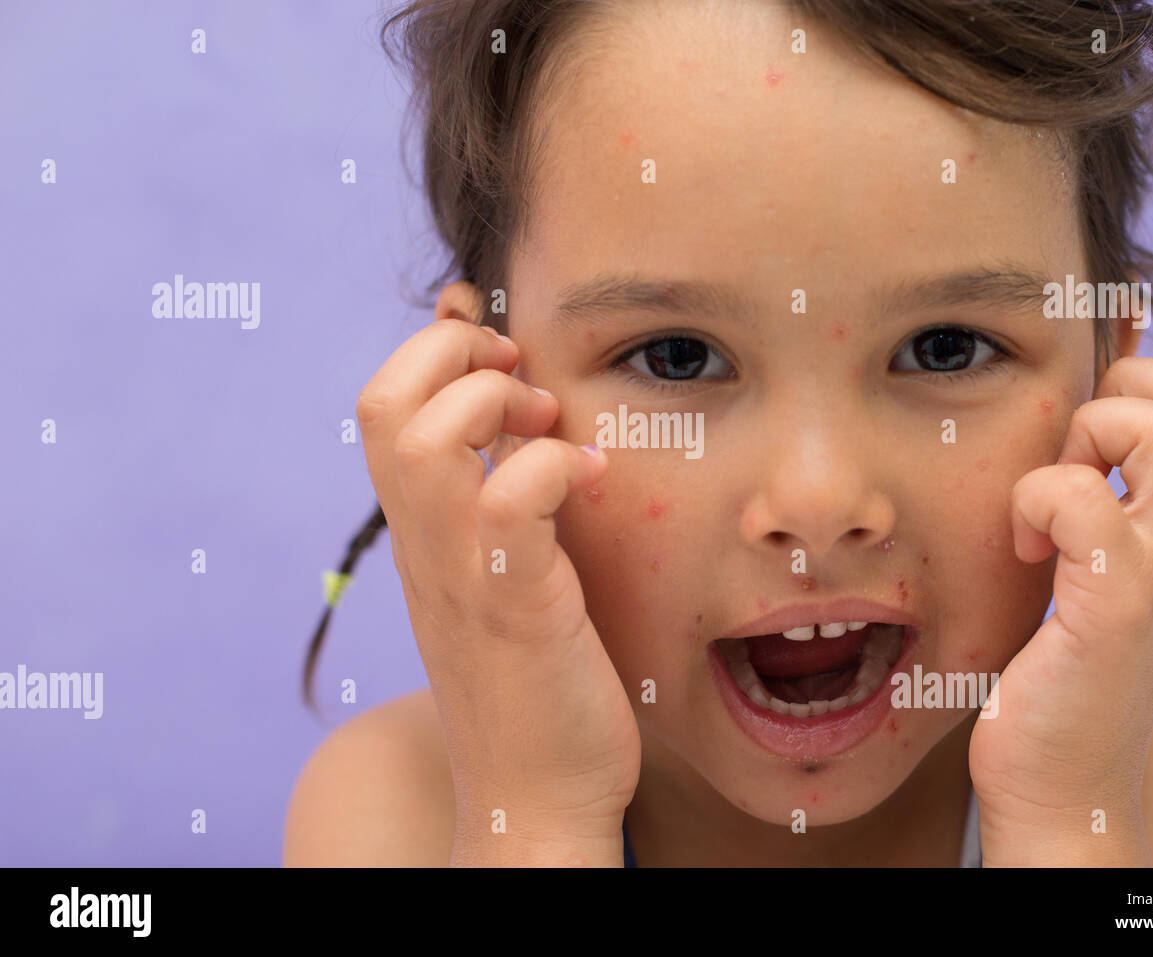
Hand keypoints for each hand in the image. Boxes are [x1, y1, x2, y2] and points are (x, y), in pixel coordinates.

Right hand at [357, 316, 640, 863]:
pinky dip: (555, 467)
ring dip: (491, 404)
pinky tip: (594, 480)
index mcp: (419, 531)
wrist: (534, 799)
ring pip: (424, 440)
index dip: (432, 347)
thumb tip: (523, 426)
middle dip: (451, 353)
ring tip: (547, 424)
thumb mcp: (503, 575)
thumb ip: (498, 501)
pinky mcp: (514, 607)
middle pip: (381, 400)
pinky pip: (511, 501)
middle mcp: (423, 545)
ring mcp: (459, 575)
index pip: (381, 405)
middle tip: (520, 379)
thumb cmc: (535, 682)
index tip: (498, 348)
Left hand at [968, 356, 1152, 864]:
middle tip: (1065, 469)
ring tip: (1046, 509)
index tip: (1076, 454)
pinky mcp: (1116, 609)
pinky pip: (1087, 500)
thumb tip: (1059, 441)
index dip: (1139, 394)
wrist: (1062, 791)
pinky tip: (1024, 551)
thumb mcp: (1090, 578)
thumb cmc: (1057, 680)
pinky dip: (1037, 502)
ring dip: (1085, 443)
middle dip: (1119, 401)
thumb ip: (1095, 512)